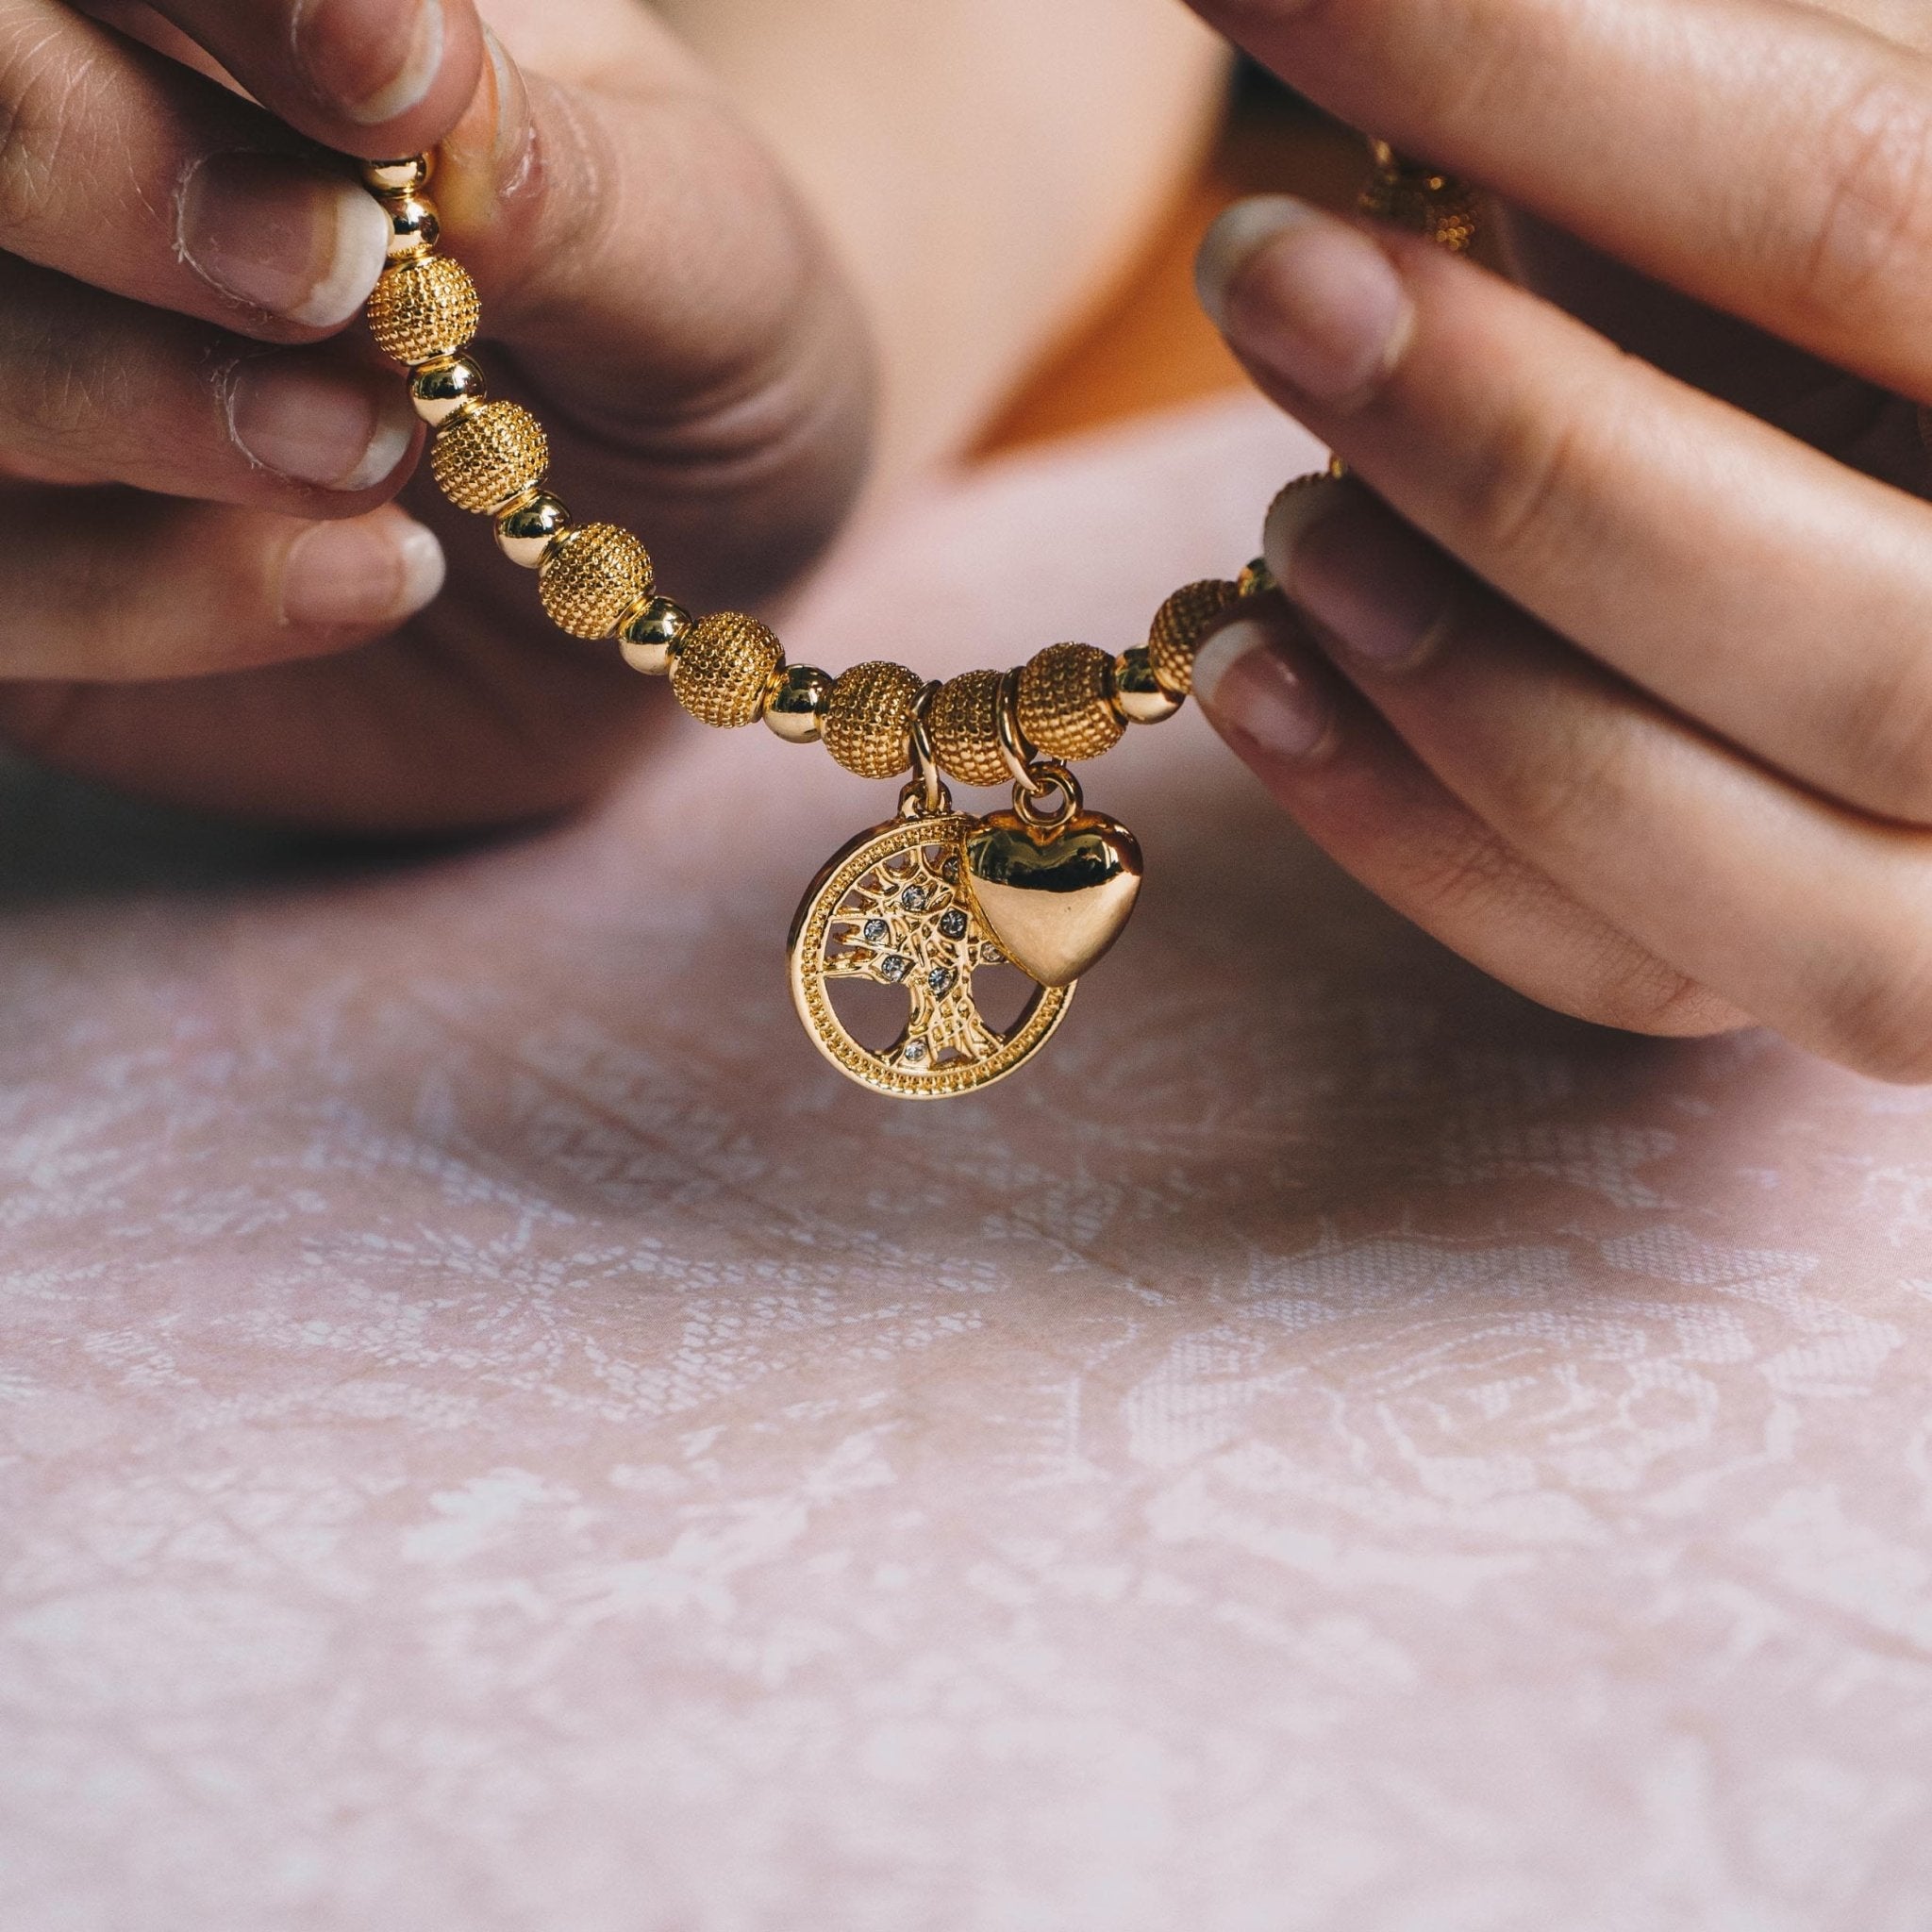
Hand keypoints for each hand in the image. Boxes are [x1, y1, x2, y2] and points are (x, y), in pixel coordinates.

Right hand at [0, 0, 870, 828]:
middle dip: (108, 171)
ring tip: (385, 457)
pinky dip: (157, 597)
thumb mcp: (697, 249)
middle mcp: (95, 175)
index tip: (394, 87)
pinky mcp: (41, 583)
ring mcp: (44, 375)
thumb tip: (405, 70)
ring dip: (147, 403)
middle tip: (336, 279)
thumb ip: (553, 170)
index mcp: (239, 18)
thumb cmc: (694, 352)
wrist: (699, 569)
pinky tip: (376, 579)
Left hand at [1183, 0, 1931, 1079]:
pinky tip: (1261, 685)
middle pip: (1856, 636)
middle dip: (1520, 459)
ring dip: (1468, 688)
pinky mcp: (1836, 964)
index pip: (1861, 212)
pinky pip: (1625, 974)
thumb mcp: (1814, 128)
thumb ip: (1643, 83)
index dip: (1542, 75)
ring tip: (1286, 525)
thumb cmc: (1838, 275)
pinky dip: (1412, 837)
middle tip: (1266, 278)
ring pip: (1755, 867)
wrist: (1889, 485)